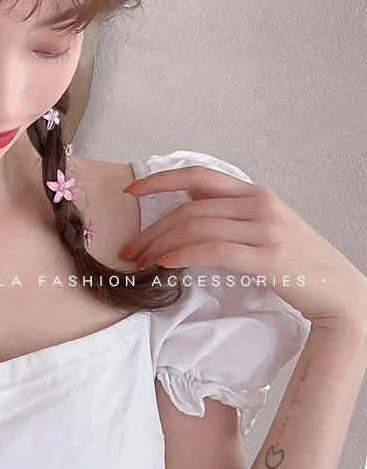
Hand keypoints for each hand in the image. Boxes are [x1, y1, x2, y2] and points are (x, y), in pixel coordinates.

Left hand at [117, 165, 366, 333]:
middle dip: (152, 228)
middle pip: (190, 209)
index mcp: (254, 193)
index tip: (131, 190)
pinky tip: (165, 264)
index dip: (160, 179)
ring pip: (197, 228)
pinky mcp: (269, 258)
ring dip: (160, 245)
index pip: (198, 175)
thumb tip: (183, 204)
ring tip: (140, 261)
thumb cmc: (294, 261)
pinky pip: (214, 251)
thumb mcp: (261, 225)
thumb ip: (227, 212)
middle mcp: (260, 204)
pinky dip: (183, 255)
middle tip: (130, 248)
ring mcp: (267, 229)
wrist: (339, 292)